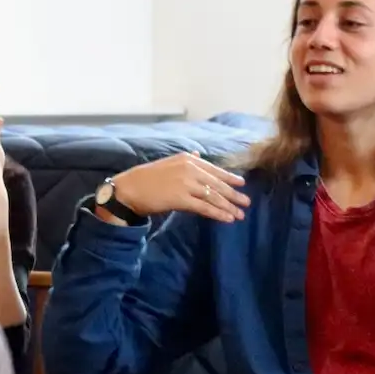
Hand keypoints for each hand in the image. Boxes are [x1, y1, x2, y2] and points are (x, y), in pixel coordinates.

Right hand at [108, 152, 249, 222]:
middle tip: (246, 202)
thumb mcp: (168, 163)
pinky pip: (205, 207)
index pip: (214, 169)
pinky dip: (218, 214)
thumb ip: (186, 160)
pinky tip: (228, 219)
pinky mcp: (181, 199)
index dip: (229, 177)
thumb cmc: (147, 178)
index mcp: (187, 159)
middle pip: (217, 184)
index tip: (242, 184)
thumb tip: (198, 154)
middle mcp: (189, 169)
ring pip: (213, 196)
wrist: (128, 189)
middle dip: (233, 194)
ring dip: (229, 207)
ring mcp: (186, 183)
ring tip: (240, 214)